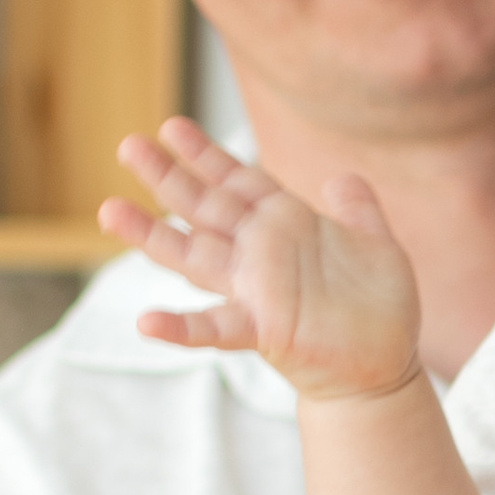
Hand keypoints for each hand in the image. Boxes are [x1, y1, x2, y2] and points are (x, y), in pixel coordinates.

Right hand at [101, 114, 420, 403]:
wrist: (384, 367)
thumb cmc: (377, 308)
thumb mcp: (374, 244)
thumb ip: (356, 208)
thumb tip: (342, 177)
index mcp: (284, 225)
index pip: (238, 181)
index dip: (206, 155)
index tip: (170, 126)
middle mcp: (260, 254)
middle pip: (205, 207)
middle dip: (167, 177)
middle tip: (127, 145)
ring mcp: (256, 292)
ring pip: (195, 257)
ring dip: (152, 237)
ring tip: (110, 212)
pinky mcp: (264, 330)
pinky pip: (215, 328)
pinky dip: (180, 327)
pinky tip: (146, 321)